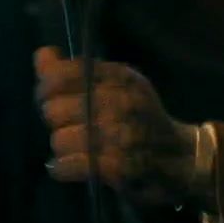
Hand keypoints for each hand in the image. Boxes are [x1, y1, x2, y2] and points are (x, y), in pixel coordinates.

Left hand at [33, 47, 206, 209]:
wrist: (181, 157)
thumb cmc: (141, 119)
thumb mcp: (115, 87)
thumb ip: (73, 72)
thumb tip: (41, 55)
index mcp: (122, 77)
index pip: (63, 74)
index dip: (46, 89)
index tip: (50, 99)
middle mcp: (124, 101)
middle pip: (54, 109)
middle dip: (55, 122)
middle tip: (67, 127)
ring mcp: (125, 134)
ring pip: (60, 139)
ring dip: (62, 148)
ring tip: (72, 149)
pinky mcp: (123, 167)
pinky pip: (74, 164)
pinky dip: (63, 167)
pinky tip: (63, 166)